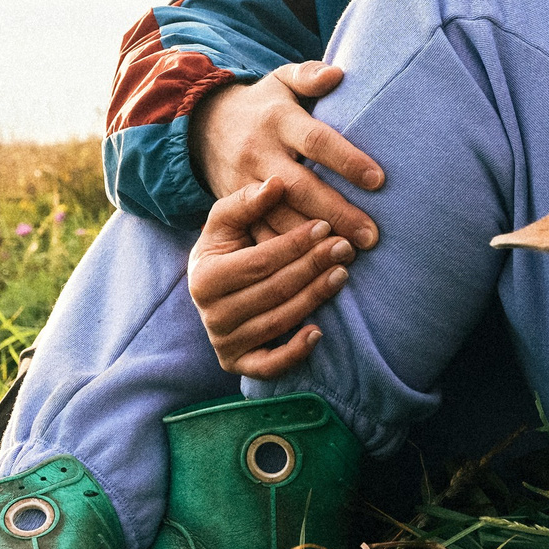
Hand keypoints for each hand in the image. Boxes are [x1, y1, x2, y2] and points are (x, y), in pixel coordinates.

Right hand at [188, 62, 383, 249]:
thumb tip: (337, 74)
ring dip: (312, 241)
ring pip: (279, 217)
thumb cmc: (262, 104)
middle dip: (337, 212)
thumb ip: (309, 75)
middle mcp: (259, 153)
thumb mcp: (280, 79)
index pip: (316, 140)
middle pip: (301, 187)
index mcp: (278, 120)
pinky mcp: (233, 208)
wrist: (203, 125)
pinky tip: (312, 269)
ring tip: (348, 256)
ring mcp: (244, 184)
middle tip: (371, 236)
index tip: (378, 180)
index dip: (346, 160)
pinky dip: (284, 254)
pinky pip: (258, 235)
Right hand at [188, 175, 356, 376]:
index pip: (260, 261)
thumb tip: (276, 183)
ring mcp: (224, 342)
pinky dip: (295, 351)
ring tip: (342, 273)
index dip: (295, 244)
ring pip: (278, 320)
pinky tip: (319, 331)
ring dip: (315, 297)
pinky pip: (268, 365)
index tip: (325, 226)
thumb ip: (247, 201)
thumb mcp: (226, 221)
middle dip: (312, 266)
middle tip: (344, 247)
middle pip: (274, 290)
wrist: (210, 287)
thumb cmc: (225, 248)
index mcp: (205, 278)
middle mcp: (211, 315)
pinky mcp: (238, 364)